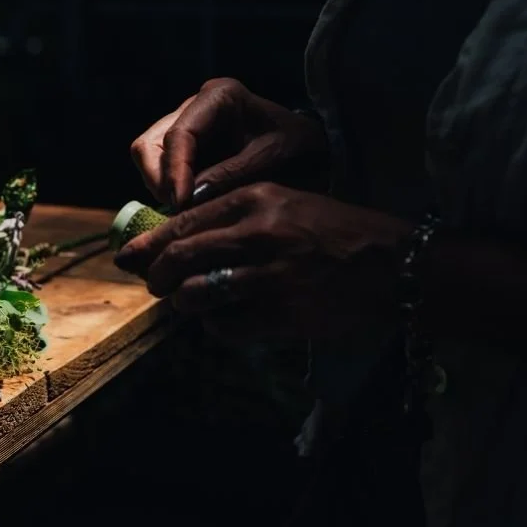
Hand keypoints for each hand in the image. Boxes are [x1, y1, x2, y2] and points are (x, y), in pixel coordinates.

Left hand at [113, 183, 412, 339]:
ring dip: (183, 303)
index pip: (183, 222)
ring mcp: (272, 276)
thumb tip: (172, 238)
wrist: (399, 267)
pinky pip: (226, 326)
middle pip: (180, 259)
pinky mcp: (284, 315)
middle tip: (156, 286)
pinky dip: (216, 327)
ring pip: (197, 295)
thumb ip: (232, 214)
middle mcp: (260, 234)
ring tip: (188, 303)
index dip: (148, 245)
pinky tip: (224, 320)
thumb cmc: (335, 233)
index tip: (128, 258)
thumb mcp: (285, 203)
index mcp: (256, 200)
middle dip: (157, 277)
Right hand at [130, 78, 327, 210]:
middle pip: (149, 144)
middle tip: (178, 208)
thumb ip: (230, 176)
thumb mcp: (270, 160)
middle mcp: (194, 106)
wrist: (310, 147)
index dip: (175, 171)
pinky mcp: (183, 147)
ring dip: (159, 186)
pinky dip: (167, 189)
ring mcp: (184, 125)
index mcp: (219, 96)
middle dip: (159, 179)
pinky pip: (158, 169)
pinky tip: (187, 205)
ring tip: (185, 208)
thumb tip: (188, 200)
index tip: (181, 203)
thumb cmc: (296, 146)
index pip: (181, 134)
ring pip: (147, 157)